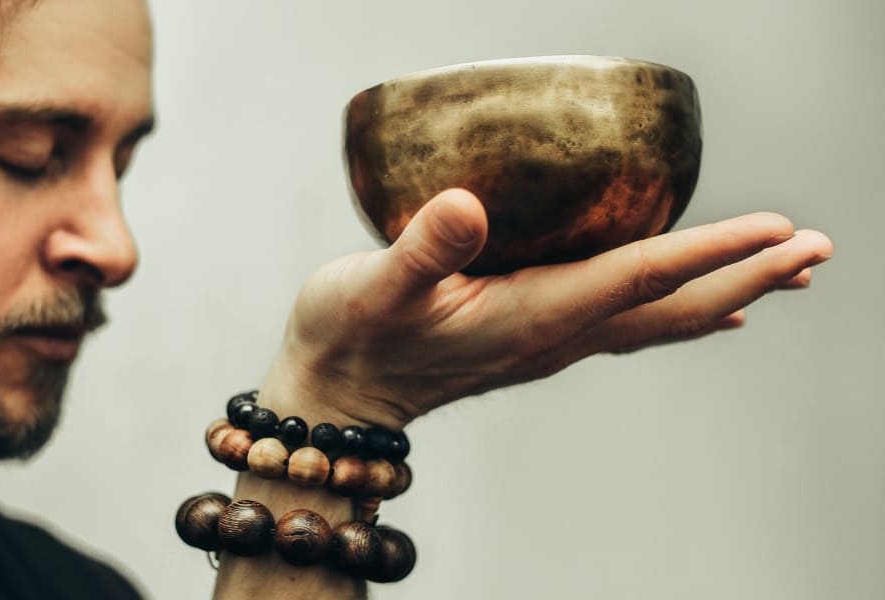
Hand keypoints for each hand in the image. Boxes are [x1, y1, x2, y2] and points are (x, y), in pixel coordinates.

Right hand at [261, 188, 832, 428]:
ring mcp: (551, 342)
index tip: (780, 232)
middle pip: (673, 308)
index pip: (639, 278)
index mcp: (530, 317)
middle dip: (749, 278)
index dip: (711, 252)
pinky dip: (681, 308)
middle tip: (818, 253)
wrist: (336, 396)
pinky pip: (630, 325)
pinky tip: (706, 308)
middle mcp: (555, 335)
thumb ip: (422, 251)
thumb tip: (465, 204)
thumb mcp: (374, 288)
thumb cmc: (350, 337)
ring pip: (660, 320)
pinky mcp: (536, 337)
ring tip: (785, 276)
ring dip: (728, 294)